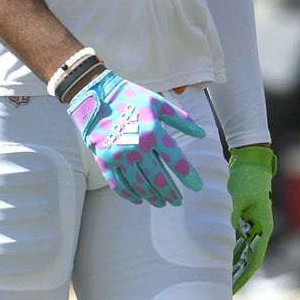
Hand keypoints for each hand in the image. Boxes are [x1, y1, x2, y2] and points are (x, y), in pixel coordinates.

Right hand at [65, 69, 205, 205]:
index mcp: (153, 132)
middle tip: (178, 201)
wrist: (97, 97)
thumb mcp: (159, 104)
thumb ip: (181, 119)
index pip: (176, 161)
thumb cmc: (133, 99)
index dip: (188, 176)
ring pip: (139, 185)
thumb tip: (202, 134)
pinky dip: (129, 195)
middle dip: (171, 192)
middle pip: (158, 179)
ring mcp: (119, 157)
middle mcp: (136, 148)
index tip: (197, 187)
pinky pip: (118, 185)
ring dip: (152, 197)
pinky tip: (139, 199)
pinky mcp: (104, 162)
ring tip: (162, 202)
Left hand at [226, 145, 277, 291]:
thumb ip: (227, 220)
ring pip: (243, 249)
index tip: (232, 288)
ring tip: (218, 275)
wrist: (251, 160)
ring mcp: (254, 223)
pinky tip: (218, 255)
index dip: (243, 275)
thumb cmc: (246, 179)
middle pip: (249, 257)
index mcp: (263, 227)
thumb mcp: (235, 201)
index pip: (254, 259)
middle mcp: (260, 228)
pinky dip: (230, 248)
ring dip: (233, 262)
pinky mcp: (246, 217)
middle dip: (237, 273)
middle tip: (222, 286)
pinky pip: (239, 238)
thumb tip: (217, 239)